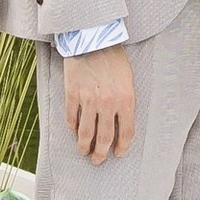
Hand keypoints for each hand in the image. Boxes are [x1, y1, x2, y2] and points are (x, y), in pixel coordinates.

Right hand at [61, 44, 136, 163]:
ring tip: (83, 151)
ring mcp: (88, 100)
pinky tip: (74, 131)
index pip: (127, 132)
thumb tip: (119, 122)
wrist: (93, 38)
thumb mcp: (128, 80)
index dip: (122, 147)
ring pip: (85, 133)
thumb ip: (125, 101)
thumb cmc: (113, 57)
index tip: (118, 153)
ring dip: (84, 146)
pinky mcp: (72, 94)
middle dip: (101, 153)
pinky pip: (72, 118)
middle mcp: (108, 103)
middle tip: (98, 161)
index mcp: (126, 100)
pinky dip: (72, 127)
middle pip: (105, 138)